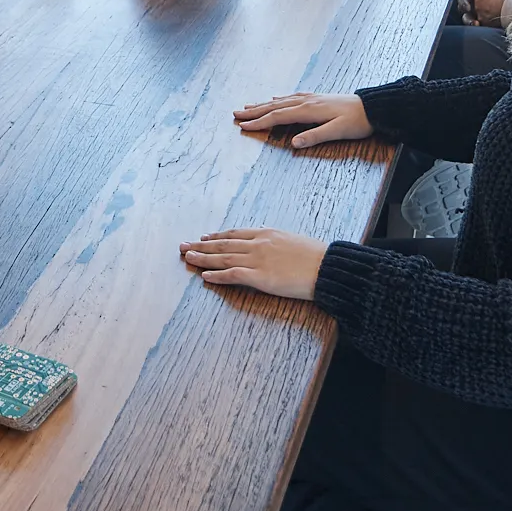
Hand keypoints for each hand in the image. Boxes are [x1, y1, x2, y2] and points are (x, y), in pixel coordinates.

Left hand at [180, 228, 327, 299]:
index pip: (234, 234)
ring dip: (203, 258)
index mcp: (266, 233)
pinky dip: (217, 276)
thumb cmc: (316, 255)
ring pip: (223, 258)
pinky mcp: (261, 277)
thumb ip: (276, 242)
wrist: (328, 266)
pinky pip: (233, 275)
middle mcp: (258, 243)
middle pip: (223, 244)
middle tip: (183, 246)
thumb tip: (268, 244)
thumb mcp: (293, 240)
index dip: (217, 236)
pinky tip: (205, 277)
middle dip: (201, 245)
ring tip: (187, 258)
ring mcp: (258, 259)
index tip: (203, 236)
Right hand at [232, 92, 371, 147]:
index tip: (242, 126)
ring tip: (248, 105)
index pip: (278, 116)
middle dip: (254, 111)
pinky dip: (280, 99)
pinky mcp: (317, 98)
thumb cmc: (358, 121)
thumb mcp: (338, 131)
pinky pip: (292, 97)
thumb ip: (315, 136)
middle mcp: (307, 101)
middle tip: (235, 113)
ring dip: (263, 104)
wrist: (374, 107)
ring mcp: (311, 98)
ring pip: (281, 101)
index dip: (259, 122)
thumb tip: (294, 143)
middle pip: (275, 106)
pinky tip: (276, 98)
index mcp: (309, 110)